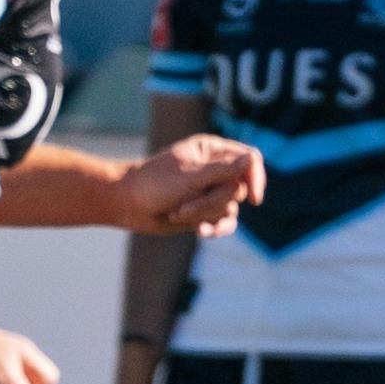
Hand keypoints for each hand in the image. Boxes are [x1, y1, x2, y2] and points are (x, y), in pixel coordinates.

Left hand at [118, 134, 264, 237]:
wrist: (128, 205)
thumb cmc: (153, 184)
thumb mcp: (190, 176)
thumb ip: (223, 170)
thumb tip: (252, 159)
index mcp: (212, 150)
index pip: (250, 159)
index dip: (255, 177)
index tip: (254, 198)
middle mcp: (215, 169)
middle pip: (239, 188)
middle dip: (214, 201)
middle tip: (186, 204)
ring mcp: (211, 190)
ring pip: (231, 207)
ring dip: (205, 214)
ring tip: (179, 213)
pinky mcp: (206, 210)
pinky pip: (225, 222)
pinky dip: (214, 228)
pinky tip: (201, 233)